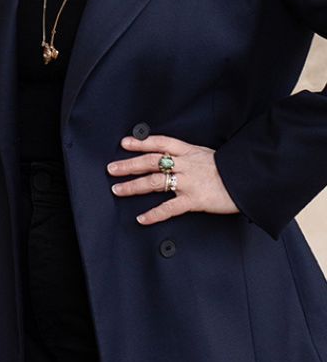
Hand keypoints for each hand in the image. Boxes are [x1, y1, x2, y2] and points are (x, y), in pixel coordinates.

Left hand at [109, 135, 239, 224]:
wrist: (251, 180)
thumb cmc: (231, 169)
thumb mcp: (209, 155)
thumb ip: (189, 156)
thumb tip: (172, 157)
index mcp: (189, 152)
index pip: (160, 143)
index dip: (141, 142)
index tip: (125, 143)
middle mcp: (185, 165)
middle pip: (150, 162)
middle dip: (129, 165)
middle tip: (111, 169)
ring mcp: (189, 182)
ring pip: (155, 182)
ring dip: (133, 186)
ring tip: (117, 190)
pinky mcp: (195, 200)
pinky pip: (169, 208)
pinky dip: (154, 214)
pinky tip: (142, 218)